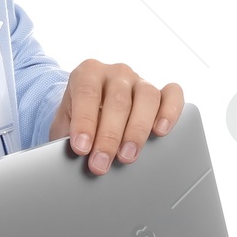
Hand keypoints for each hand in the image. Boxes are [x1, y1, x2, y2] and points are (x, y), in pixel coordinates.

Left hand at [48, 60, 183, 174]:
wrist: (89, 112)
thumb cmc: (77, 119)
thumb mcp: (64, 125)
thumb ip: (67, 136)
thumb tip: (74, 159)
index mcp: (87, 72)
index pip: (87, 93)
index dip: (84, 122)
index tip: (81, 148)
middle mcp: (115, 72)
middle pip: (118, 100)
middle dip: (109, 137)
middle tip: (101, 163)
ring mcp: (140, 80)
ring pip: (147, 97)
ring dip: (137, 130)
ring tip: (127, 156)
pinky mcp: (161, 92)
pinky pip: (172, 95)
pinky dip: (170, 112)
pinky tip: (160, 131)